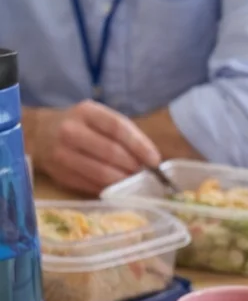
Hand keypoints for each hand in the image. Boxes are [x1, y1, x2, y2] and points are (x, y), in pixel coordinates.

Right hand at [28, 101, 159, 194]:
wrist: (40, 133)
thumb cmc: (81, 125)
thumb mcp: (100, 118)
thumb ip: (125, 133)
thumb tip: (151, 159)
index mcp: (87, 112)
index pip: (118, 128)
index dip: (140, 146)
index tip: (155, 160)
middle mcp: (71, 131)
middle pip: (111, 151)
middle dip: (133, 166)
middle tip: (146, 174)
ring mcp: (61, 153)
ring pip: (100, 172)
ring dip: (123, 180)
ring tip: (135, 183)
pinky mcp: (59, 173)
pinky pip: (89, 185)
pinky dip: (108, 188)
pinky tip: (118, 189)